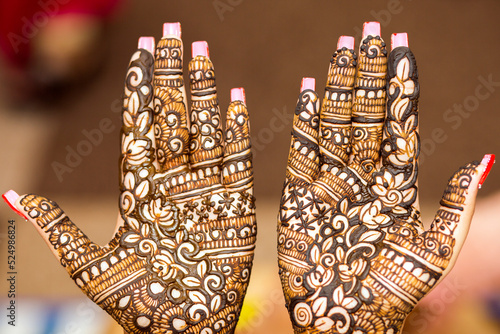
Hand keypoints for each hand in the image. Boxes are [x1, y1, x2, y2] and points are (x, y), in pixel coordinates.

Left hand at [3, 22, 255, 333]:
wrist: (186, 329)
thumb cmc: (140, 305)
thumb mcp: (92, 267)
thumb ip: (58, 229)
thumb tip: (11, 196)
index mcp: (139, 192)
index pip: (139, 129)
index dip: (140, 91)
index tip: (141, 51)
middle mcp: (171, 183)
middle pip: (171, 118)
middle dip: (171, 74)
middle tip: (173, 31)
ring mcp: (203, 190)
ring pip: (202, 129)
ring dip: (202, 90)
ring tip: (200, 50)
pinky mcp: (233, 204)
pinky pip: (236, 158)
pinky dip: (237, 128)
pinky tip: (235, 96)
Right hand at [277, 21, 493, 332]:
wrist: (346, 321)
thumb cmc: (392, 293)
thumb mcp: (434, 250)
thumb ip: (454, 204)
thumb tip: (488, 159)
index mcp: (397, 185)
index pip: (399, 123)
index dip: (400, 85)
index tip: (400, 45)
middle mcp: (363, 177)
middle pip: (367, 114)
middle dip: (368, 71)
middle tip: (368, 28)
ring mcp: (331, 183)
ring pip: (336, 124)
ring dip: (339, 85)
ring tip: (343, 47)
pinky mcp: (300, 197)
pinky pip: (302, 152)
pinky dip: (304, 121)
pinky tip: (309, 90)